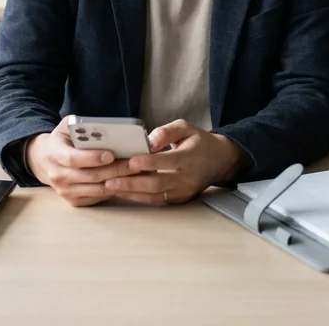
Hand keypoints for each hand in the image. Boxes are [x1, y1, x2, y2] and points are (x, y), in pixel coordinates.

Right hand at [25, 116, 141, 206]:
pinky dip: (113, 190)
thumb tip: (104, 127)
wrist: (44, 161)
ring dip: (118, 182)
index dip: (92, 158)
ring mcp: (65, 191)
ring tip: (135, 173)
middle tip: (134, 163)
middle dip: (114, 170)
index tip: (111, 154)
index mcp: (54, 154)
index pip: (73, 159)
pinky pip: (96, 197)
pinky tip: (125, 182)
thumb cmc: (62, 140)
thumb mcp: (66, 127)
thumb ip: (81, 125)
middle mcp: (57, 176)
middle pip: (89, 176)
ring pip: (96, 189)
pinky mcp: (73, 201)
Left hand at [102, 119, 244, 204]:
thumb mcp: (186, 128)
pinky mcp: (179, 199)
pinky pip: (157, 201)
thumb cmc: (198, 141)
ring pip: (155, 195)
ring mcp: (183, 191)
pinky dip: (139, 198)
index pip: (169, 162)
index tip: (130, 161)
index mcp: (190, 157)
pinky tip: (122, 193)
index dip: (149, 163)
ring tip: (110, 188)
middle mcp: (187, 178)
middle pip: (158, 183)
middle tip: (109, 181)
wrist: (219, 161)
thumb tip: (150, 141)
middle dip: (132, 183)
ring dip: (131, 193)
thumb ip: (167, 131)